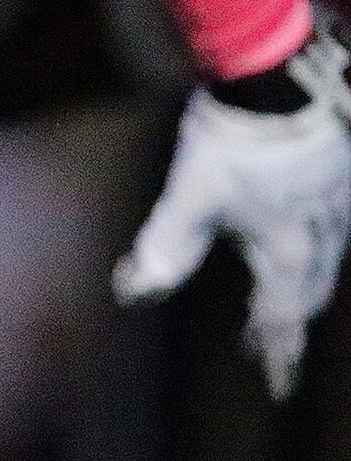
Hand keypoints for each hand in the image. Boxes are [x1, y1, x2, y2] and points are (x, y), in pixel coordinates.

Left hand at [116, 37, 350, 397]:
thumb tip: (132, 292)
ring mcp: (339, 200)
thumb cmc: (232, 140)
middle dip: (292, 318)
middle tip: (276, 344)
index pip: (280, 313)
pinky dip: (328, 243)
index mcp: (284, 246)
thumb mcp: (189, 195)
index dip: (275, 348)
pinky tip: (321, 232)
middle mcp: (322, 231)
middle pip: (310, 289)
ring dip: (312, 284)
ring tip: (298, 299)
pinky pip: (340, 221)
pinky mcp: (345, 170)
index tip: (274, 383)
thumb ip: (165, 246)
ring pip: (331, 256)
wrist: (282, 77)